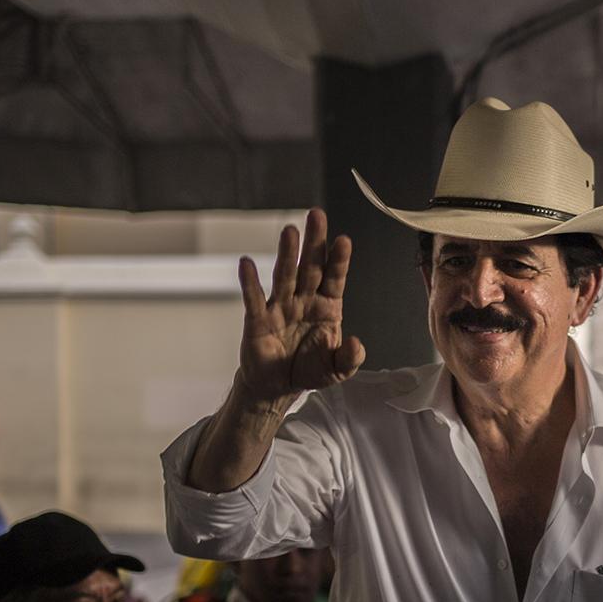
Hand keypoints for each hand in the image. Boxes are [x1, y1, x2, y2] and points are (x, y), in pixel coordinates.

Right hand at [235, 209, 365, 405]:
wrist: (278, 386)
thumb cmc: (309, 369)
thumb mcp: (336, 369)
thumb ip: (349, 357)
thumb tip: (356, 342)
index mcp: (327, 306)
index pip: (334, 278)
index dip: (338, 260)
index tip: (343, 240)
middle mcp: (304, 300)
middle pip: (310, 267)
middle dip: (314, 242)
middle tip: (317, 215)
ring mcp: (280, 307)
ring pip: (285, 276)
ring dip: (287, 254)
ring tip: (290, 231)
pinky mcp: (258, 320)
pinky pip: (254, 299)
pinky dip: (250, 282)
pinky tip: (246, 263)